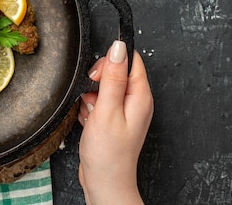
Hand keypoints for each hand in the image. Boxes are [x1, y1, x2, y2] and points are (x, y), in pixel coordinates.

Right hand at [77, 40, 152, 204]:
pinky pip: (99, 102)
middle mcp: (136, 101)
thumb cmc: (109, 155)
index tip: (98, 75)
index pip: (130, 59)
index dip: (111, 61)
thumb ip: (112, 77)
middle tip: (94, 97)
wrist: (104, 183)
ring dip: (91, 96)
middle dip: (98, 80)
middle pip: (116, 71)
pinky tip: (90, 121)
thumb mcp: (107, 110)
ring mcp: (124, 111)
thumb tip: (118, 48)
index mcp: (140, 96)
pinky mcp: (113, 119)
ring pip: (104, 87)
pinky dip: (90, 108)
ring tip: (92, 113)